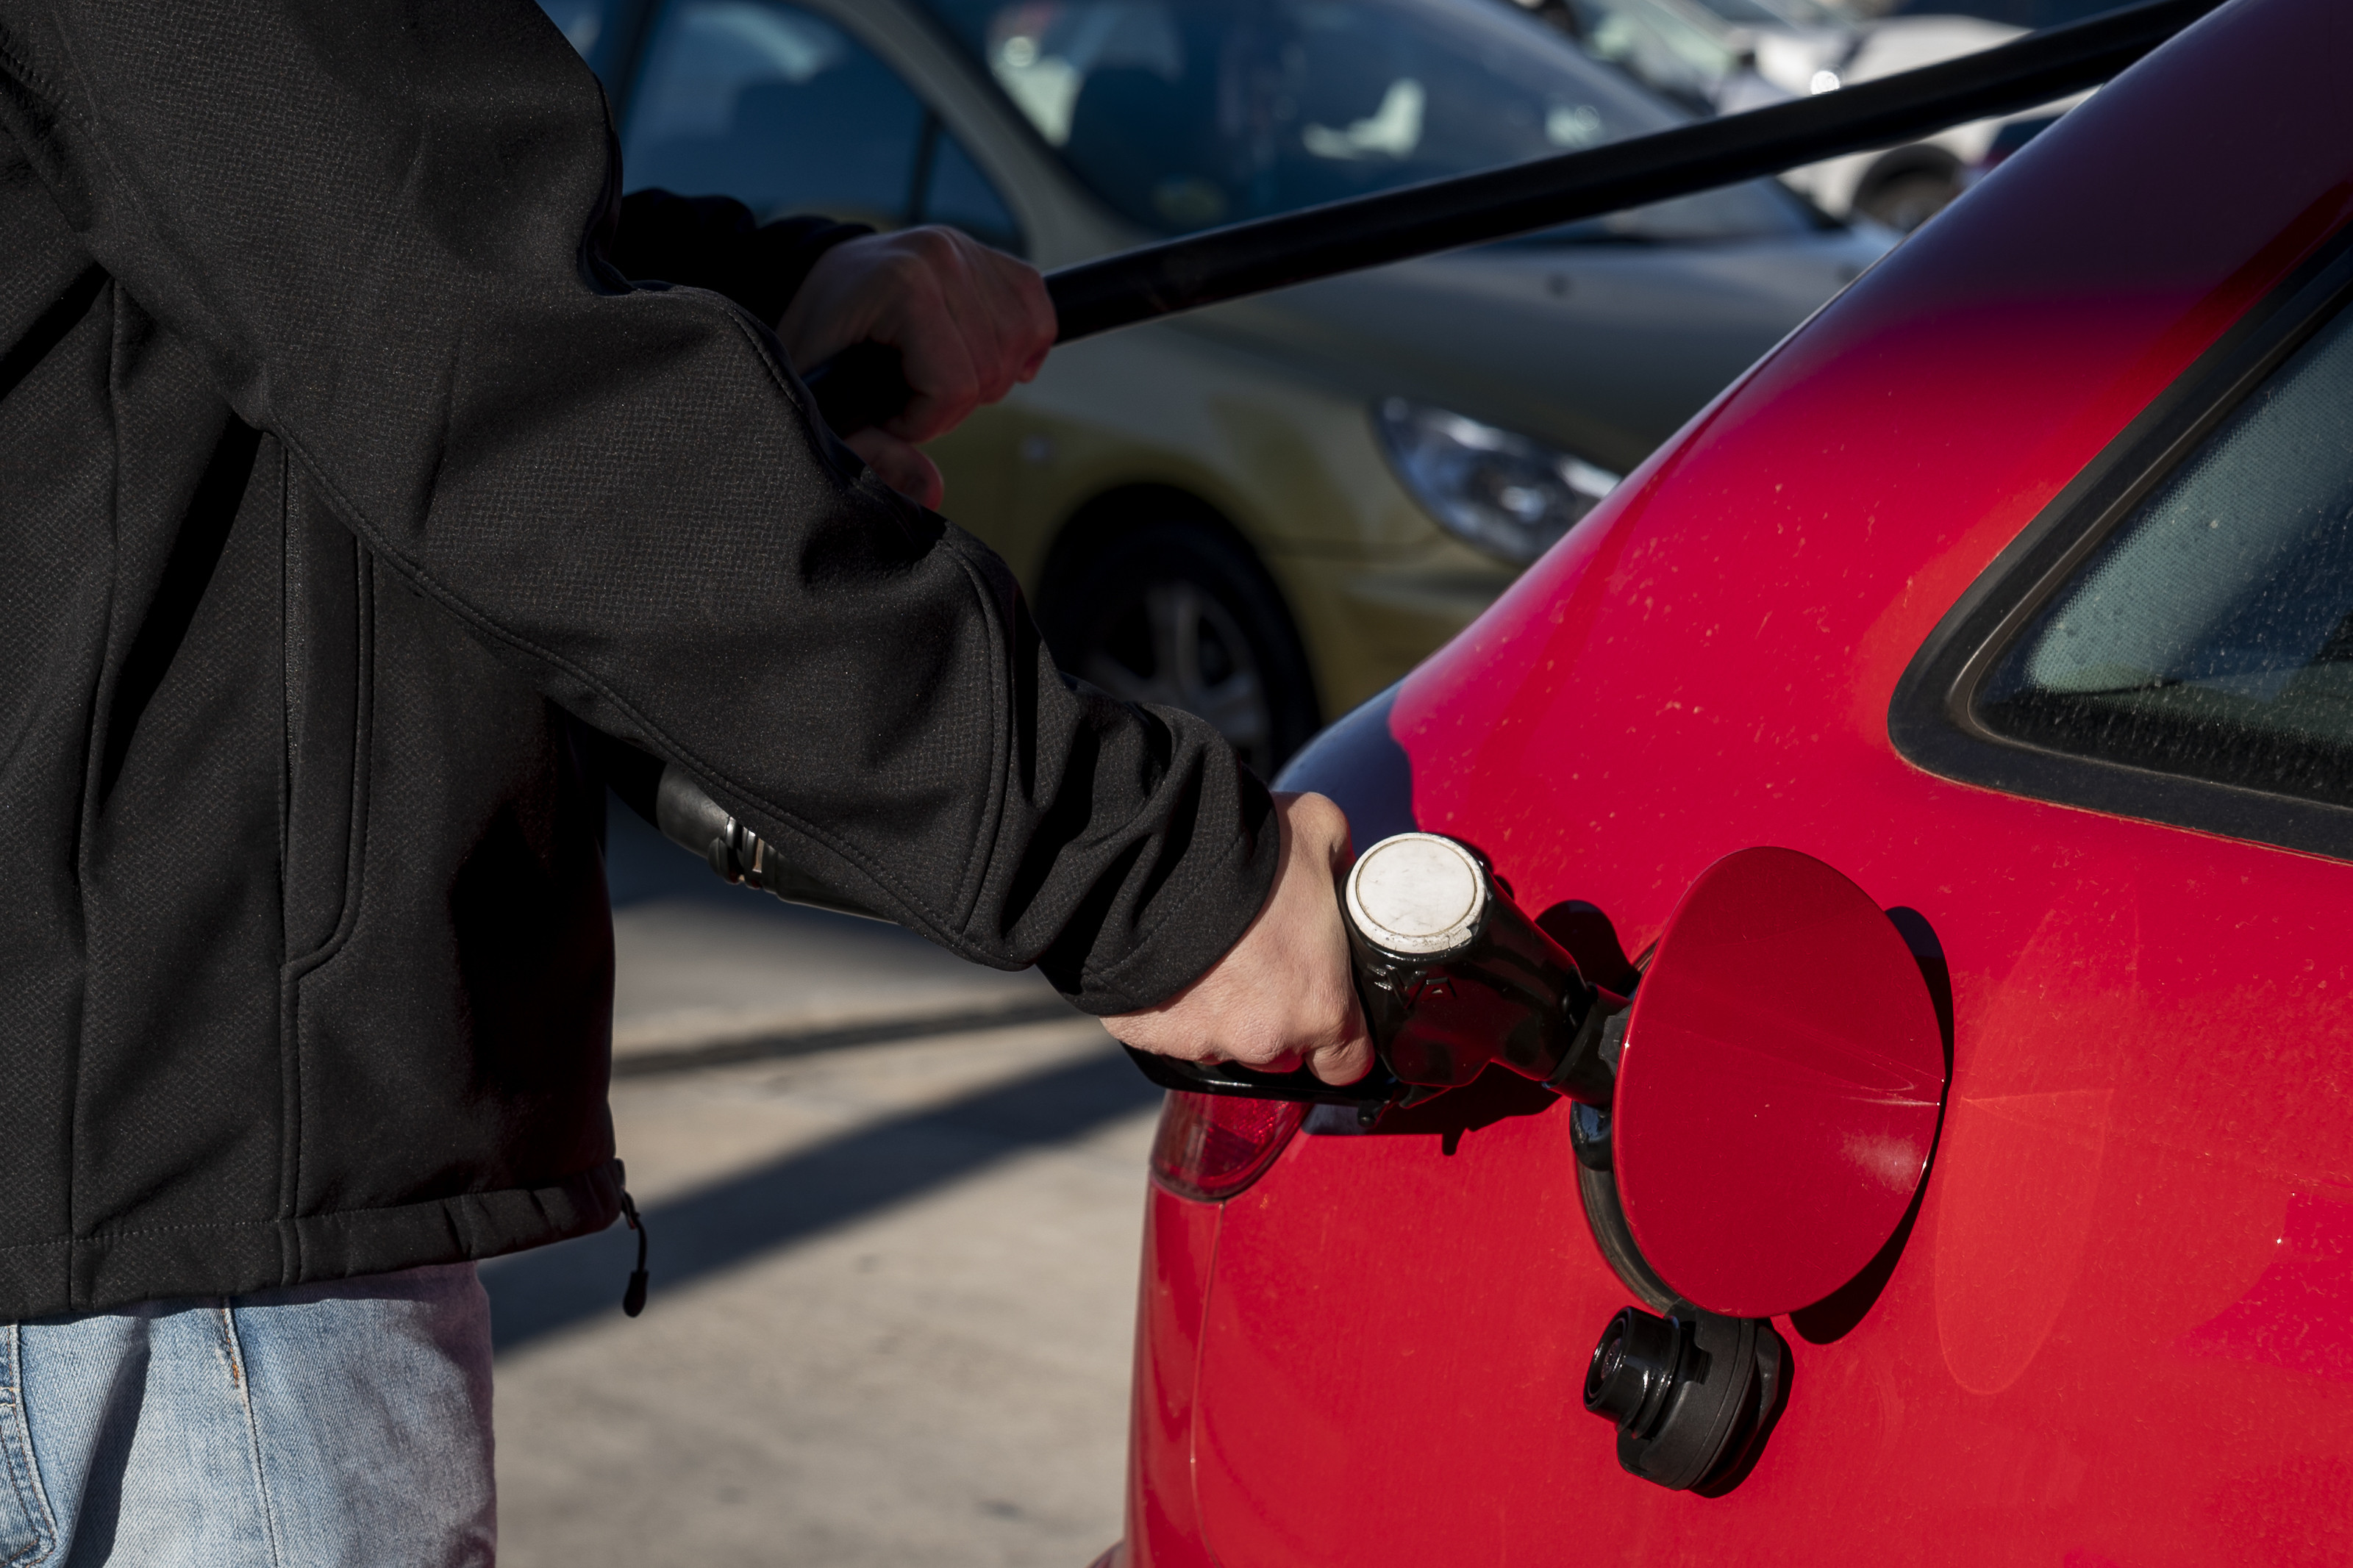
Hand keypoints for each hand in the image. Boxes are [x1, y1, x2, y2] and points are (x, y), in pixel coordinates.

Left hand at [778, 227, 1054, 508]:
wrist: (814, 286)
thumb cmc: (814, 342)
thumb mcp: (822, 404)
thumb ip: (868, 450)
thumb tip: (931, 489)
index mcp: (901, 283)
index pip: (957, 385)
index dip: (924, 421)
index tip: (886, 413)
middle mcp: (941, 256)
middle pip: (992, 369)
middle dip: (950, 404)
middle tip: (906, 398)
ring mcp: (967, 250)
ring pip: (1020, 345)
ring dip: (985, 379)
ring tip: (935, 377)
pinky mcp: (987, 256)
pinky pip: (1036, 311)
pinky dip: (1023, 346)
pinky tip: (991, 361)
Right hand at [1103, 792, 1373, 1086]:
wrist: (1150, 853)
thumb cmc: (1246, 848)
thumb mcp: (1320, 830)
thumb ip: (1338, 866)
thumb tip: (1337, 871)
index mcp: (1320, 1006)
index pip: (1347, 1063)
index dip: (1339, 1038)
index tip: (1326, 1010)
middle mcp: (1264, 1038)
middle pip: (1282, 1052)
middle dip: (1276, 1016)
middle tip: (1259, 960)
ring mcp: (1203, 1042)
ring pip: (1224, 1043)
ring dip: (1222, 1011)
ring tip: (1209, 955)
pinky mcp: (1151, 1035)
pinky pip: (1169, 1031)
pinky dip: (1171, 1004)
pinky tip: (1169, 962)